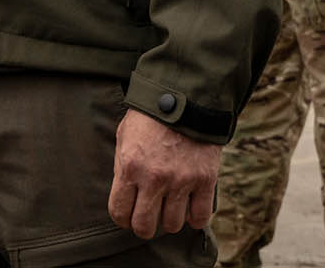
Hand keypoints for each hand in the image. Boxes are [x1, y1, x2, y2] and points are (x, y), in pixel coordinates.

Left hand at [107, 109, 220, 238]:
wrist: (186, 97)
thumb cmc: (150, 117)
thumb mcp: (125, 137)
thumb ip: (123, 167)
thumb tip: (124, 195)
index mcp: (130, 167)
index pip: (119, 213)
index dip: (122, 218)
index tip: (128, 214)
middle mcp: (155, 178)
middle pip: (145, 226)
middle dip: (143, 226)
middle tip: (148, 215)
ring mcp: (181, 180)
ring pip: (172, 225)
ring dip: (169, 219)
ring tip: (170, 207)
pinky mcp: (205, 180)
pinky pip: (200, 217)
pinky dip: (194, 218)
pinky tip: (190, 208)